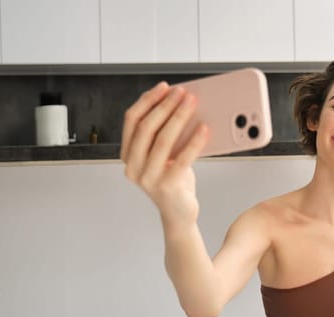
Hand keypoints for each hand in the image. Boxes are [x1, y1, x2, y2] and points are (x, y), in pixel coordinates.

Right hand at [120, 82, 209, 223]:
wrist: (179, 213)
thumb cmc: (173, 179)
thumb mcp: (164, 154)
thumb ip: (164, 133)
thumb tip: (181, 103)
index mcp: (128, 155)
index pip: (132, 120)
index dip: (148, 100)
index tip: (164, 87)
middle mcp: (133, 166)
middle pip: (146, 127)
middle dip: (165, 105)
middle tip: (182, 92)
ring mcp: (148, 178)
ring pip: (162, 140)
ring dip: (179, 117)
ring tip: (193, 103)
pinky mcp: (167, 186)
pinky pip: (182, 158)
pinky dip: (194, 141)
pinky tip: (205, 128)